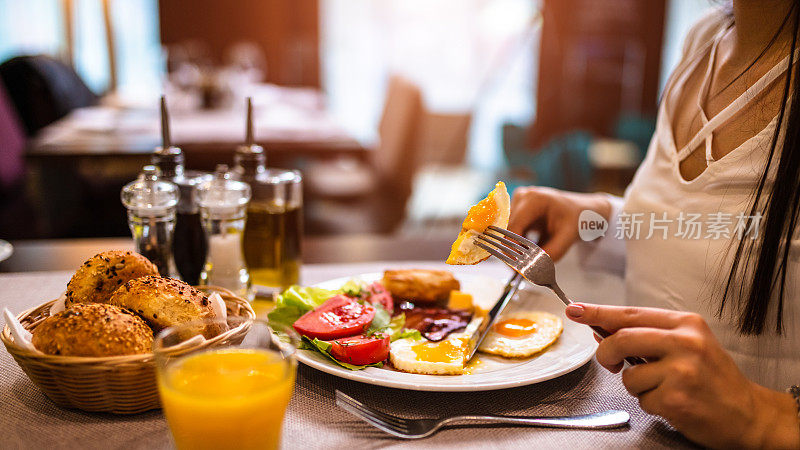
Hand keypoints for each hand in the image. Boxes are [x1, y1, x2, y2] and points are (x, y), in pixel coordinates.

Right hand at [508, 187, 610, 260]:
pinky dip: (518, 242)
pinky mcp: (517, 208)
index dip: (512, 248)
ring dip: (516, 246)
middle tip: (523, 268)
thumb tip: (531, 269)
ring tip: (531, 256)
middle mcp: (522, 197)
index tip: (516, 266)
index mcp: (534, 200)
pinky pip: (510, 229)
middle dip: (514, 250)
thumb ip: (550, 253)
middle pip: (507, 229)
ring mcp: (518, 201)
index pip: (513, 227)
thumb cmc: (577, 219)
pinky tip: (531, 247)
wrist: (582, 210)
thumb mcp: (567, 238)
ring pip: (506, 231)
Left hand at [565, 303, 799, 448]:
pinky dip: (650, 404)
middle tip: (610, 363)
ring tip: (663, 388)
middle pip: (622, 339)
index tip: (574, 310)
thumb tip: (602, 330)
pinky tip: (673, 403)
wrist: (749, 414)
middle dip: (606, 353)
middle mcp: (685, 342)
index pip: (630, 314)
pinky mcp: (676, 398)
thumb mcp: (687, 346)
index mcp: (686, 324)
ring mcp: (681, 371)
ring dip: (636, 386)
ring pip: (628, 375)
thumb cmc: (713, 379)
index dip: (598, 312)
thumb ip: (647, 336)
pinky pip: (642, 400)